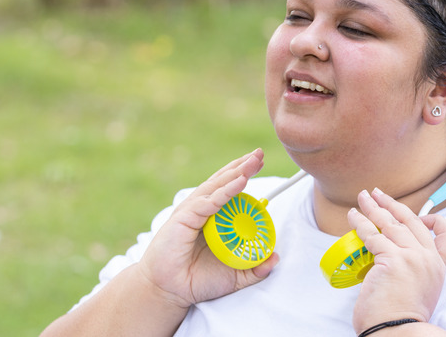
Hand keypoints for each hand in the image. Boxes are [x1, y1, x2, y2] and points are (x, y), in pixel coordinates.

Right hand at [136, 149, 279, 308]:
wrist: (170, 292)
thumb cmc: (197, 280)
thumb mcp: (234, 275)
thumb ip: (255, 267)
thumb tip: (275, 258)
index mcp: (211, 216)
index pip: (228, 189)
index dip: (242, 174)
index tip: (258, 163)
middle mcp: (201, 208)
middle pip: (223, 181)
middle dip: (242, 166)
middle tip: (259, 154)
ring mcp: (192, 211)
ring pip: (217, 186)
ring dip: (237, 173)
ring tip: (253, 162)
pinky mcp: (184, 218)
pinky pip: (209, 202)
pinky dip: (225, 191)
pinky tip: (240, 182)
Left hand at [349, 188, 445, 332]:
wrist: (398, 332)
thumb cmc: (401, 319)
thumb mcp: (420, 291)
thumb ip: (414, 271)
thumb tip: (392, 258)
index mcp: (438, 268)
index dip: (435, 221)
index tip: (421, 215)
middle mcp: (428, 259)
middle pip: (412, 221)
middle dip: (392, 204)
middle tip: (377, 194)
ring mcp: (412, 257)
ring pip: (390, 224)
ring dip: (373, 208)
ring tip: (362, 198)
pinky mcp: (392, 259)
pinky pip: (372, 235)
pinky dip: (360, 223)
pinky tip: (353, 216)